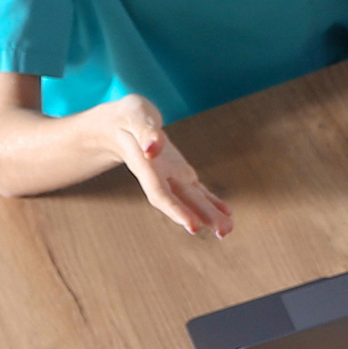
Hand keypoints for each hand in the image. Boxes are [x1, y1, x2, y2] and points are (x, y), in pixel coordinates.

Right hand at [92, 94, 231, 236]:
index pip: (160, 194)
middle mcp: (160, 176)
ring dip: (209, 214)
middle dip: (201, 217)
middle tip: (223, 233)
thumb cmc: (127, 116)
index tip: (192, 226)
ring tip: (227, 229)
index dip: (175, 210)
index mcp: (146, 166)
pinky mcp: (179, 171)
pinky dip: (210, 201)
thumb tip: (152, 149)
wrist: (121, 125)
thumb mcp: (135, 115)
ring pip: (192, 198)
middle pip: (181, 201)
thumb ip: (145, 131)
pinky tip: (226, 212)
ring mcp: (171, 176)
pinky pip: (196, 189)